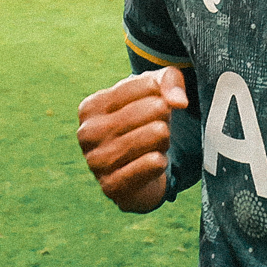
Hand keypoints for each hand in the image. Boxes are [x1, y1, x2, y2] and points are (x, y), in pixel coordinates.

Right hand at [77, 66, 187, 212]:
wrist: (139, 170)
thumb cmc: (143, 122)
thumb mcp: (154, 91)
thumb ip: (168, 80)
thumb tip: (179, 102)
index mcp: (91, 107)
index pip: (147, 85)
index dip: (163, 95)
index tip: (154, 106)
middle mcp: (88, 133)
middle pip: (155, 108)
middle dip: (165, 118)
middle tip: (156, 128)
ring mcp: (96, 162)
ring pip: (158, 134)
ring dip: (164, 140)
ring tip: (154, 145)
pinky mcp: (112, 186)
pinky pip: (154, 163)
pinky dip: (161, 161)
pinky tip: (153, 162)